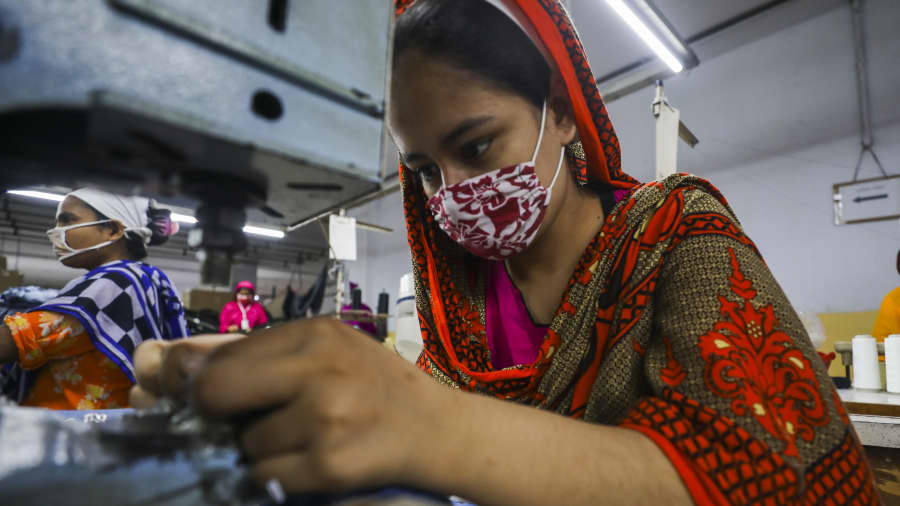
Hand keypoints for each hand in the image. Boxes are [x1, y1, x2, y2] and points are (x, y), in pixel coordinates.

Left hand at [131, 318, 452, 493]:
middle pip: (216, 392)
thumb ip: (259, 350)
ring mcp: (324, 421)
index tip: (200, 392)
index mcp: (313, 334)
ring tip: (301, 434)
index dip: (200, 379)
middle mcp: (318, 372)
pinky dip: (280, 473)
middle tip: (243, 417)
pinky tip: (312, 457)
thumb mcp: (324, 346)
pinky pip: (267, 476)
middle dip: (217, 411)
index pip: (221, 356)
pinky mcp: (329, 466)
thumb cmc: (372, 381)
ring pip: (245, 444)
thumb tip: (171, 364)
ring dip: (261, 447)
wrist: (435, 428)